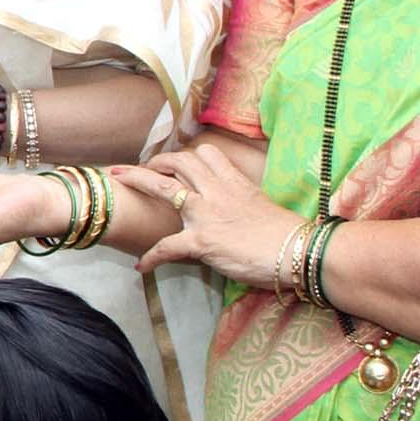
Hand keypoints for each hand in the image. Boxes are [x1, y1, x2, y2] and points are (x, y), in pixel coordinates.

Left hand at [121, 140, 292, 284]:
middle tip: (144, 168)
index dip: (188, 154)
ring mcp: (206, 215)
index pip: (206, 153)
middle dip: (157, 161)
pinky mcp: (201, 242)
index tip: (177, 161)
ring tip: (122, 181)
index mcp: (234, 182)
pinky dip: (150, 257)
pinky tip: (141, 267)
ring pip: (164, 188)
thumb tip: (233, 211)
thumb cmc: (286, 234)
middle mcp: (217, 192)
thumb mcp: (262, 206)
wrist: (297, 251)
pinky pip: (166, 247)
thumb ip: (241, 200)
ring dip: (139, 181)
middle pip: (180, 162)